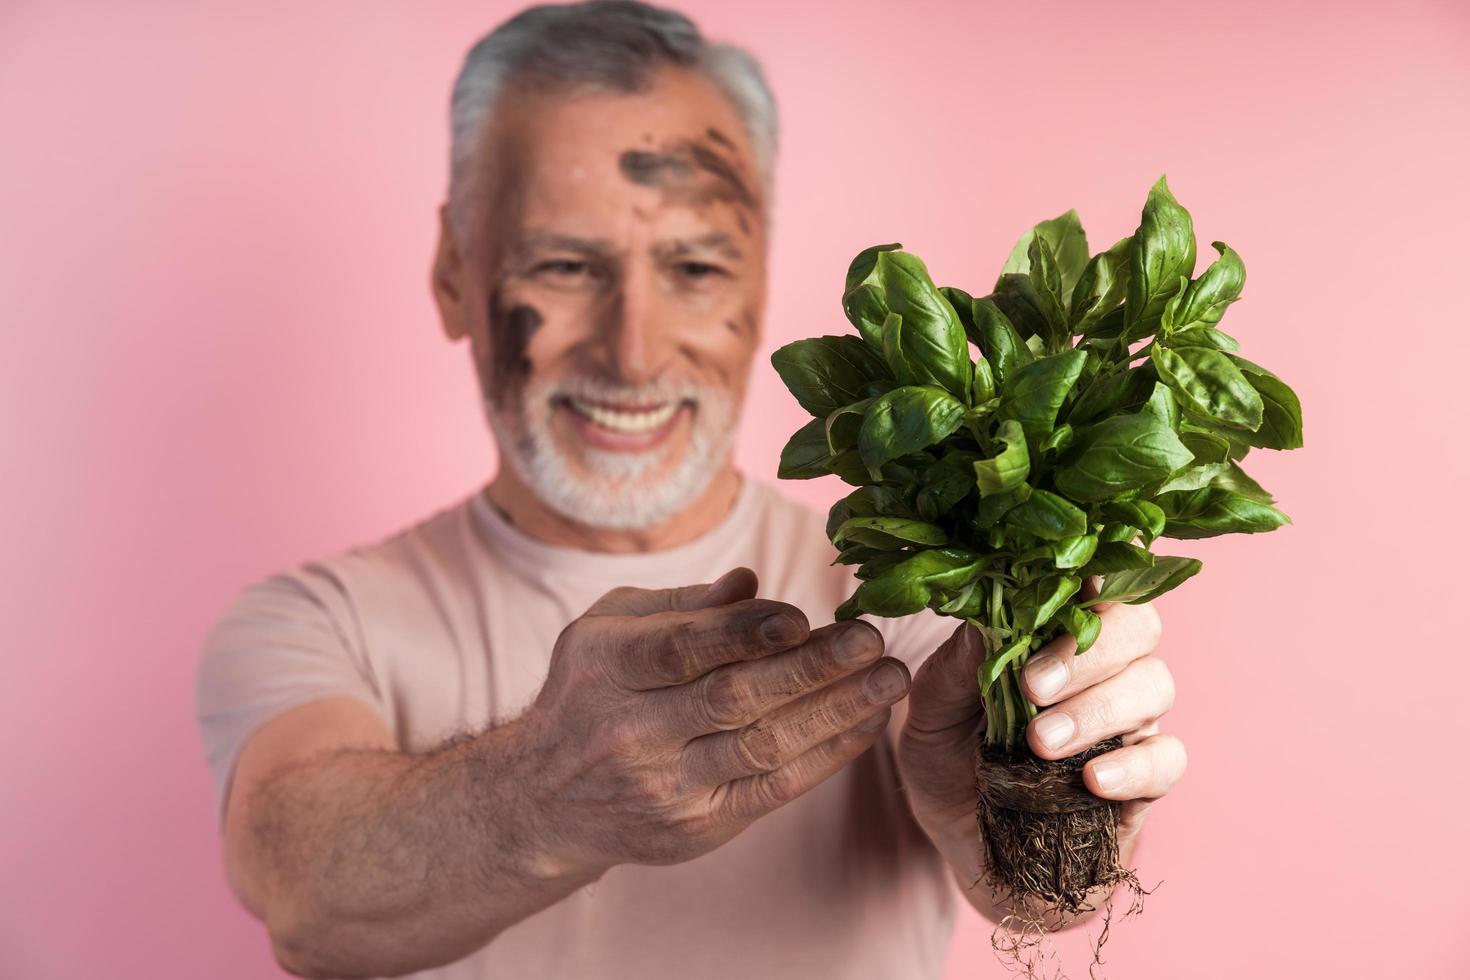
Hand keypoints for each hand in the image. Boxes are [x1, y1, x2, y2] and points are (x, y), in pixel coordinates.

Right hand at [520, 567, 911, 875]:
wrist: (543, 800)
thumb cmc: (592, 692)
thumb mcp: (610, 629)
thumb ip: (682, 605)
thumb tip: (752, 583)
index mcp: (607, 666)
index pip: (680, 650)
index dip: (743, 634)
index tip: (801, 616)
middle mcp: (631, 730)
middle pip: (732, 698)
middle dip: (810, 668)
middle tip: (871, 640)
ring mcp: (663, 786)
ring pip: (762, 747)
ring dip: (835, 712)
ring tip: (889, 680)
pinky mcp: (694, 830)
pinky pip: (772, 790)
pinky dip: (825, 756)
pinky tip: (866, 724)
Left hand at [895, 581, 1185, 876]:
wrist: (966, 848)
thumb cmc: (950, 764)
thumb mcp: (929, 715)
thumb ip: (954, 670)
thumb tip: (982, 620)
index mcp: (1054, 632)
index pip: (1091, 580)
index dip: (1088, 573)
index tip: (1059, 589)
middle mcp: (1103, 665)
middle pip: (1136, 625)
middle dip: (1087, 652)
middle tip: (1032, 687)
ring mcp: (1130, 719)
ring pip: (1152, 686)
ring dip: (1097, 710)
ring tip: (1040, 743)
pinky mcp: (1146, 779)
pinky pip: (1165, 760)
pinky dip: (1133, 766)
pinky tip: (1092, 779)